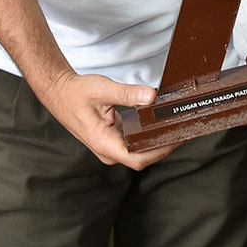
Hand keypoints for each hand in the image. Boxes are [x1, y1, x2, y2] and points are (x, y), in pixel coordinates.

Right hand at [37, 69, 179, 169]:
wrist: (60, 93)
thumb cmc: (76, 93)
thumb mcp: (102, 90)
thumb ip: (128, 94)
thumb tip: (151, 96)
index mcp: (104, 144)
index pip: (138, 157)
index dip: (160, 150)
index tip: (178, 138)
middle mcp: (108, 151)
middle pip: (143, 157)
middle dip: (165, 146)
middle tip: (186, 129)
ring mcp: (111, 148)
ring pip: (140, 152)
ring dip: (159, 141)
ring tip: (179, 126)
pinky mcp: (114, 141)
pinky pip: (135, 144)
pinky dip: (149, 136)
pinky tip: (162, 125)